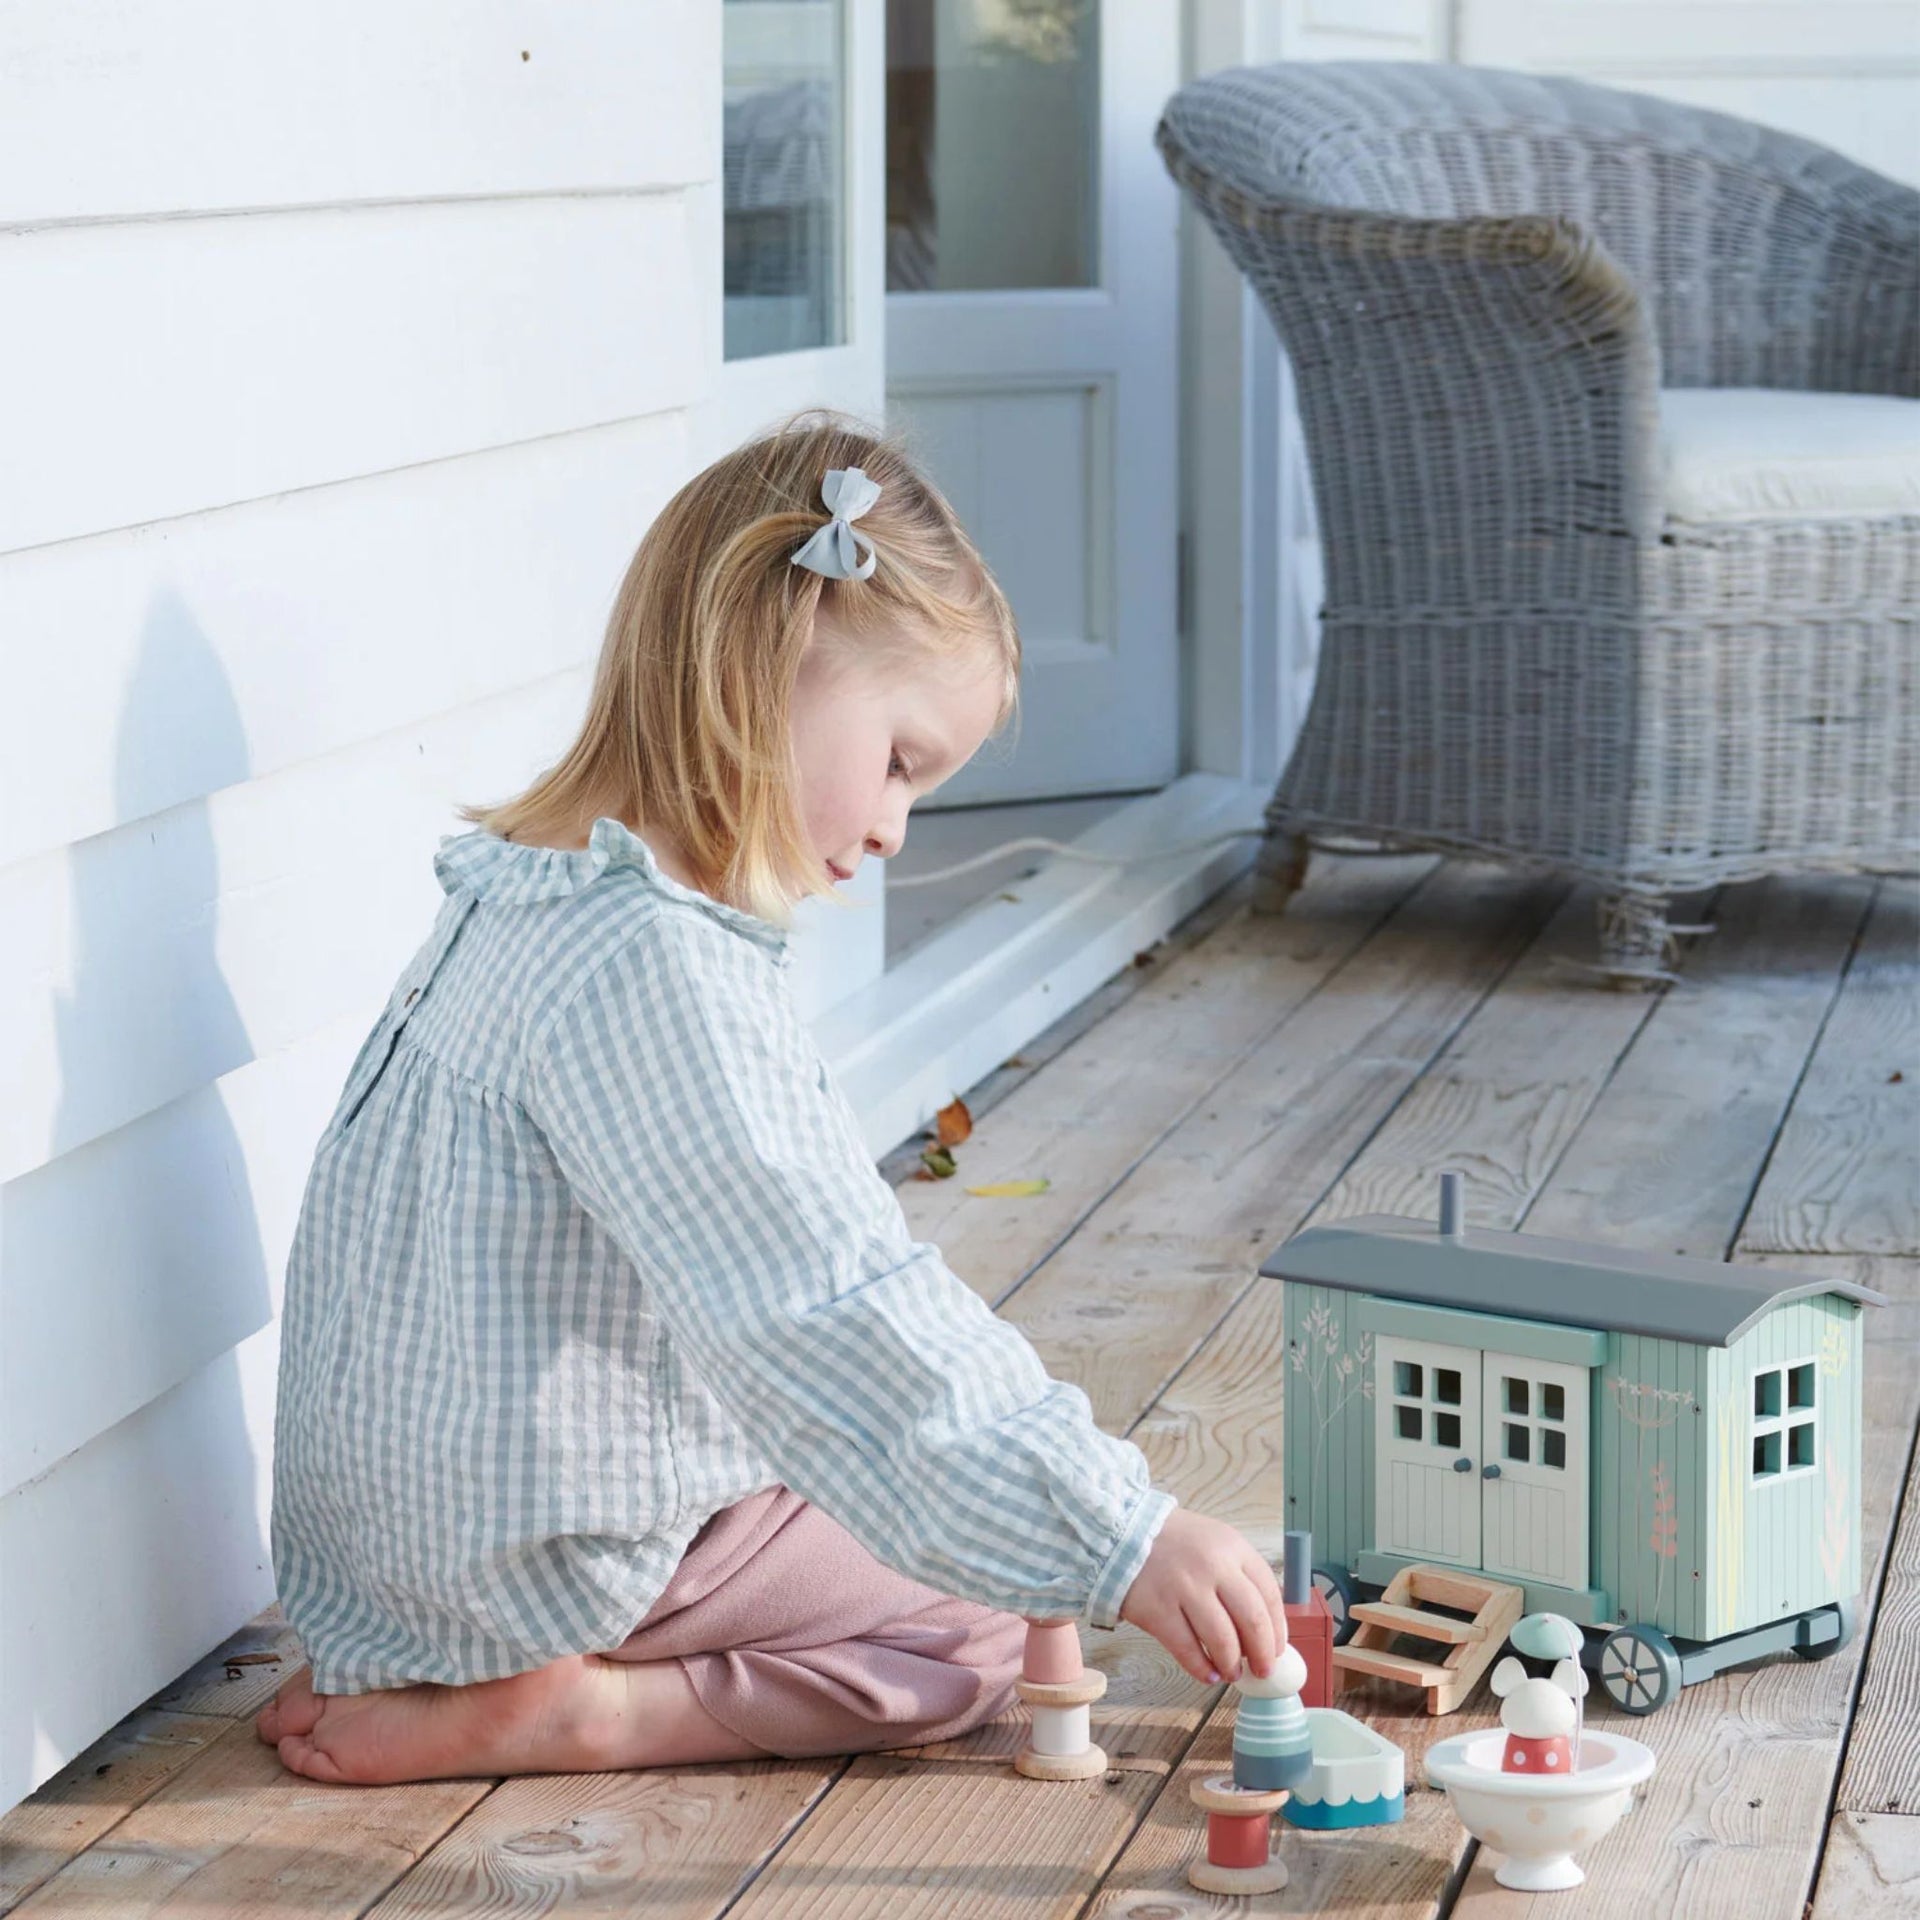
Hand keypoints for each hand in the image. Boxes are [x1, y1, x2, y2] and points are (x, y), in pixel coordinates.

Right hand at [1116, 1508, 1286, 1686]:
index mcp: (1232, 1547)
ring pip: (1223, 1641)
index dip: (1278, 1629)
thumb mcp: (1216, 1542)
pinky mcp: (1158, 1610)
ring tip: (1232, 1672)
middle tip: (1263, 1670)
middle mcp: (1212, 1566)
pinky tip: (1208, 1674)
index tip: (1277, 1650)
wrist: (1122, 1532)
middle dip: (1263, 1654)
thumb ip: (1241, 1576)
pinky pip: (1188, 1650)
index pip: (1269, 1595)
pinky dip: (1202, 1669)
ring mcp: (1184, 1588)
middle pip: (1252, 1621)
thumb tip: (1266, 1629)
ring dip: (1232, 1665)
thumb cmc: (1176, 1543)